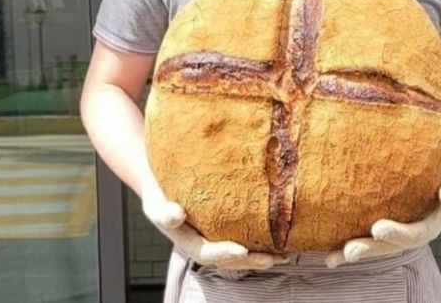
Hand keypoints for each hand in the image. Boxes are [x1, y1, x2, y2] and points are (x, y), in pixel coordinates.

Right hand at [141, 172, 288, 269]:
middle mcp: (204, 243)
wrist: (161, 181)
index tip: (242, 252)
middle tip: (274, 258)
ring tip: (285, 254)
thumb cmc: (159, 192)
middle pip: (230, 258)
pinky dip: (262, 239)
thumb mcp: (155, 202)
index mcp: (188, 242)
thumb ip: (163, 212)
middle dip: (252, 260)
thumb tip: (177, 215)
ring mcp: (216, 236)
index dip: (225, 253)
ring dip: (262, 254)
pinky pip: (245, 234)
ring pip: (241, 250)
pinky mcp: (226, 225)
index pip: (208, 253)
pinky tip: (281, 235)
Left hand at [325, 177, 440, 268]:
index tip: (377, 228)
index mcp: (428, 227)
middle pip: (389, 247)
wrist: (436, 178)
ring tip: (335, 257)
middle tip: (351, 250)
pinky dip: (345, 251)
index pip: (413, 234)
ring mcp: (394, 235)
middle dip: (369, 249)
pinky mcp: (380, 230)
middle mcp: (410, 235)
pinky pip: (364, 240)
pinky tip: (329, 258)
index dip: (397, 234)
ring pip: (374, 248)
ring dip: (355, 253)